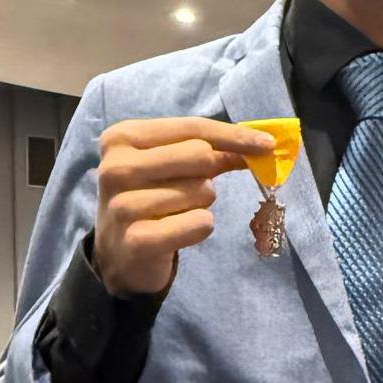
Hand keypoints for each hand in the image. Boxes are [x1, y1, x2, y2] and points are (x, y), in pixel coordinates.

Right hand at [93, 117, 275, 296]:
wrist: (119, 254)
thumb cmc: (151, 198)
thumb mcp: (173, 167)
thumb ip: (213, 151)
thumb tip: (262, 143)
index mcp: (122, 138)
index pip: (193, 128)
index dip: (234, 135)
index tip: (268, 144)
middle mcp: (115, 167)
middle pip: (199, 155)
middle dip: (208, 175)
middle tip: (191, 191)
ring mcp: (121, 205)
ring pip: (202, 191)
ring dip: (200, 204)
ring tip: (174, 214)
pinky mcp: (137, 240)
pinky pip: (199, 223)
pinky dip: (200, 227)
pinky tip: (177, 232)